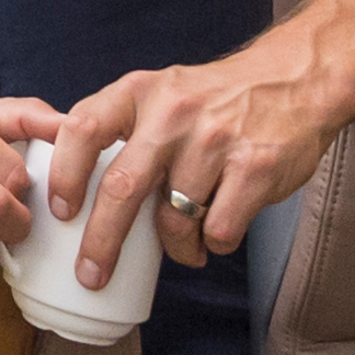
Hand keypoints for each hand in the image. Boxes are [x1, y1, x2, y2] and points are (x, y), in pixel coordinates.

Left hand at [51, 36, 345, 286]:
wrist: (294, 81)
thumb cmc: (215, 99)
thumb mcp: (160, 93)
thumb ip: (122, 128)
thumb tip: (80, 188)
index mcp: (139, 91)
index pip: (83, 128)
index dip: (64, 173)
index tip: (60, 210)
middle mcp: (172, 112)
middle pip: (122, 188)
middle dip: (101, 240)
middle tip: (91, 272)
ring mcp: (214, 141)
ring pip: (173, 220)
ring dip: (176, 247)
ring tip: (185, 248)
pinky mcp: (254, 168)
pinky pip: (219, 230)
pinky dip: (214, 243)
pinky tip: (218, 232)